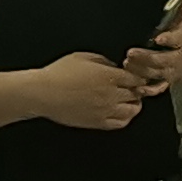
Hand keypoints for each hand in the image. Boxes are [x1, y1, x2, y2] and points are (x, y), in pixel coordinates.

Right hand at [29, 52, 151, 130]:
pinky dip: (125, 118)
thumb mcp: (84, 57)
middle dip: (137, 90)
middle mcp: (110, 94)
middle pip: (137, 94)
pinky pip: (120, 123)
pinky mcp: (97, 122)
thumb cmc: (58, 73)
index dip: (139, 77)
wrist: (42, 93)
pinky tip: (122, 112)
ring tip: (130, 100)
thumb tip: (116, 67)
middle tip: (133, 88)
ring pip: (132, 110)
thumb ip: (105, 62)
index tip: (136, 77)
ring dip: (134, 104)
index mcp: (109, 76)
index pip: (137, 79)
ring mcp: (105, 110)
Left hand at [126, 9, 181, 90]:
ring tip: (127, 64)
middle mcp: (179, 57)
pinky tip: (135, 87)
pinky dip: (147, 90)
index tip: (159, 38)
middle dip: (147, 57)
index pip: (179, 39)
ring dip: (142, 71)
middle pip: (164, 60)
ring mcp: (172, 71)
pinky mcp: (166, 81)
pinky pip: (157, 88)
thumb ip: (178, 7)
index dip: (169, 39)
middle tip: (130, 53)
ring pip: (157, 74)